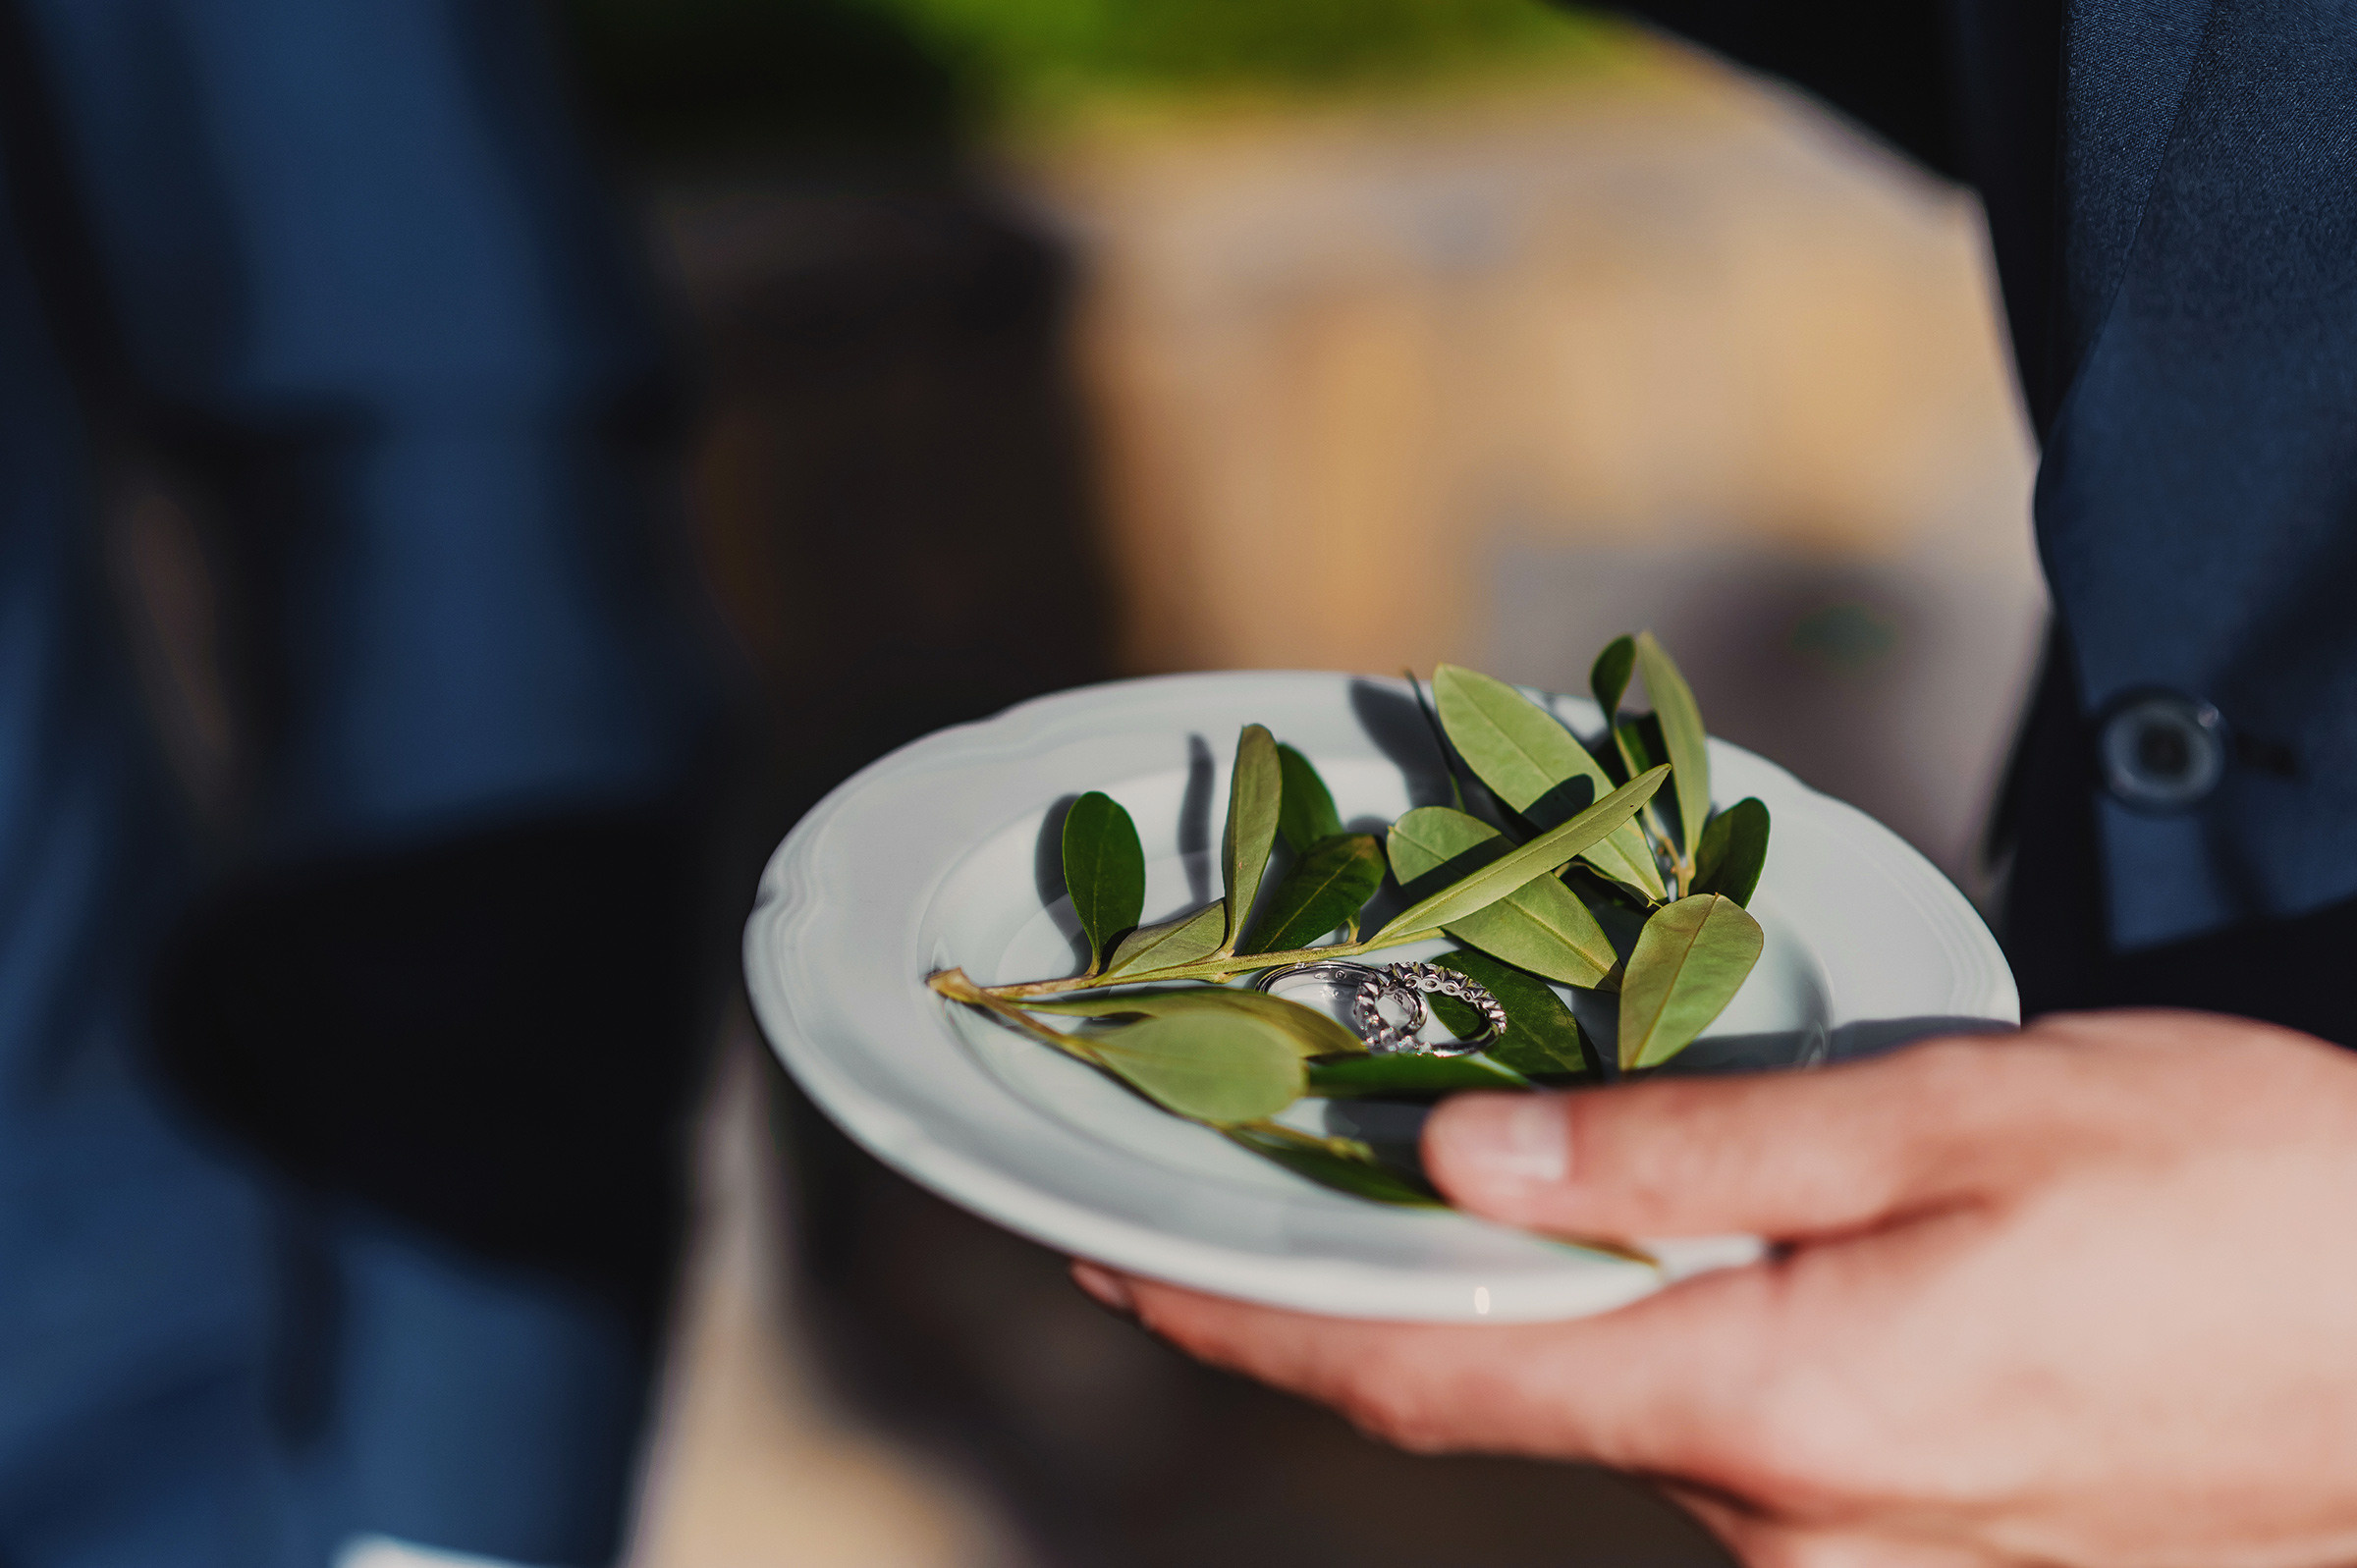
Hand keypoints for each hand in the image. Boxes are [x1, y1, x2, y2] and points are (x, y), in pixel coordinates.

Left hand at [1073, 1011, 2356, 1566]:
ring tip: (1476, 1162)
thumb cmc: (2235, 1199)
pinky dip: (1649, 1331)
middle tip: (1271, 1161)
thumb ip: (1691, 1152)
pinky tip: (1677, 1238)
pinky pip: (1724, 1429)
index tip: (1108, 1263)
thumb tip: (1462, 1160)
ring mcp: (1850, 1559)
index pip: (1431, 1376)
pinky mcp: (1914, 1546)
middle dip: (1383, 1281)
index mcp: (1774, 1410)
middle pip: (1514, 1390)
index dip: (1249, 1324)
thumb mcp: (1956, 1119)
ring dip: (1536, 1294)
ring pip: (1622, 1404)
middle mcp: (1784, 1525)